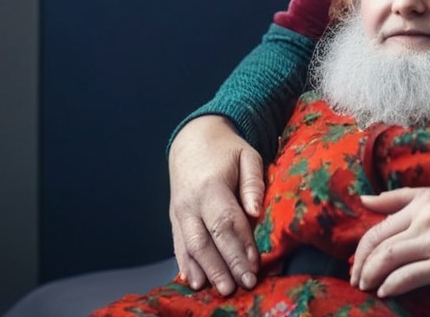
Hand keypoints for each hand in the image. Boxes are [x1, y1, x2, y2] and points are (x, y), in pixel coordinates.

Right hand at [168, 115, 264, 294]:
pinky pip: (178, 245)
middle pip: (206, 240)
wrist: (193, 139)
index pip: (226, 222)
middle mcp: (190, 203)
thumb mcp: (247, 155)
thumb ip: (254, 183)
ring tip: (221, 289)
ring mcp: (179, 212)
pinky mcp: (174, 219)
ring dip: (206, 271)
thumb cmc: (227, 150)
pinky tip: (196, 282)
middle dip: (224, 266)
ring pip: (190, 247)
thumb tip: (255, 212)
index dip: (240, 247)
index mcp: (210, 186)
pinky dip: (186, 265)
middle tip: (241, 286)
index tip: (254, 267)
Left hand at [350, 187, 429, 297]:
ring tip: (367, 286)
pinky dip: (393, 285)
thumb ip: (396, 198)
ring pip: (391, 260)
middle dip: (362, 267)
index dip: (361, 250)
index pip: (377, 228)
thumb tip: (364, 199)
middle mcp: (424, 221)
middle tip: (357, 280)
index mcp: (418, 203)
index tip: (356, 264)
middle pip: (380, 246)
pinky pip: (411, 276)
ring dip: (373, 276)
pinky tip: (386, 291)